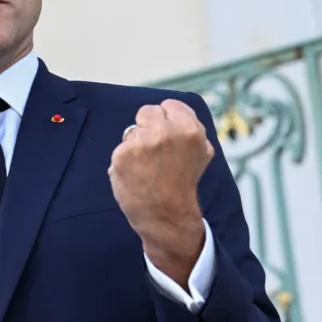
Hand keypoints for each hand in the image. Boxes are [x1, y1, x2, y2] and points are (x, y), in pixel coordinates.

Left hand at [108, 99, 213, 286]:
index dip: (166, 120)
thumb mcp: (201, 153)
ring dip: (135, 146)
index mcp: (190, 129)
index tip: (166, 136)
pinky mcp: (122, 154)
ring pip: (131, 131)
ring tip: (146, 167)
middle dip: (147, 127)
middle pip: (147, 112)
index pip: (169, 106)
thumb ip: (191, 130)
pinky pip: (120, 149)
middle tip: (153, 151)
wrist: (166, 215)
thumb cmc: (182, 184)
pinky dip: (123, 161)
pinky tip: (135, 175)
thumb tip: (174, 113)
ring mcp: (142, 142)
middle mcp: (166, 132)